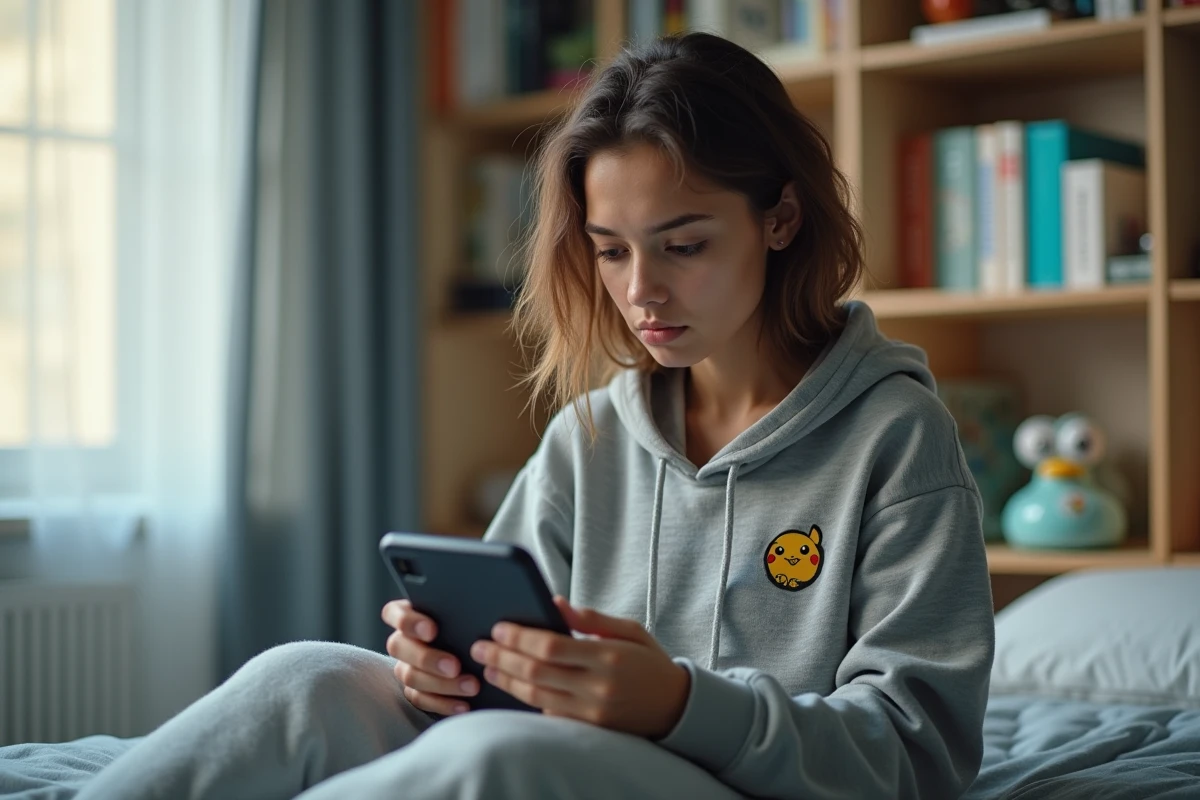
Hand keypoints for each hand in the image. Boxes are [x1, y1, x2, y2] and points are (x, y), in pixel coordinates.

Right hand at [381, 599, 479, 715]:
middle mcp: (402, 641)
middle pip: (398, 648)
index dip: (408, 622)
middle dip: (427, 659)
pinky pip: (420, 700)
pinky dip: (443, 703)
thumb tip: (476, 612)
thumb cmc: (468, 623)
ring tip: (471, 686)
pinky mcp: (414, 690)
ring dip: (441, 684)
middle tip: (455, 666)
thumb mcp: (464, 613)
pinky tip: (464, 704)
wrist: (477, 650)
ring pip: (410, 677)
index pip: (393, 613)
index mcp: (408, 614)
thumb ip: (460, 610)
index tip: (432, 630)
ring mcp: (405, 666)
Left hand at [469, 596, 690, 738]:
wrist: (676, 707)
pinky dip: (526, 699)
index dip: (520, 637)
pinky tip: (511, 686)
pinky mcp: (588, 729)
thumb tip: (554, 603)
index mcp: (609, 656)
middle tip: (479, 646)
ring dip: (507, 680)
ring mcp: (591, 712)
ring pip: (536, 696)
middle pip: (536, 672)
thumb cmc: (650, 662)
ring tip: (489, 665)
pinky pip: (548, 713)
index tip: (499, 627)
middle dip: (503, 657)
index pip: (551, 647)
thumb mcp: (629, 630)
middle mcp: (598, 688)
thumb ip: (590, 618)